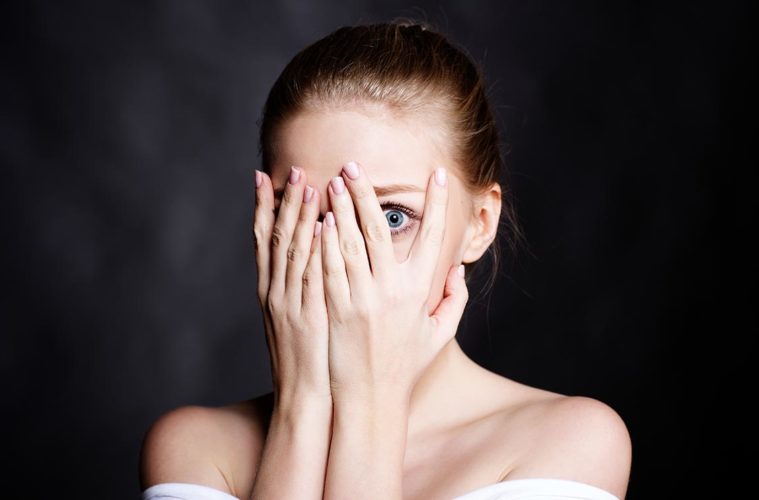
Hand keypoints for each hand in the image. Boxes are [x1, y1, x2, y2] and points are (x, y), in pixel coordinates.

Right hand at [253, 166, 329, 406]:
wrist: (302, 398)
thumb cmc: (305, 361)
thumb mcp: (292, 322)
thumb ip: (296, 290)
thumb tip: (307, 263)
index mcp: (269, 292)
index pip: (263, 241)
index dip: (262, 208)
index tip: (263, 178)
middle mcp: (274, 292)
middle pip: (277, 238)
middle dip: (284, 202)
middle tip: (293, 169)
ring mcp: (289, 303)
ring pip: (293, 251)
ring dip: (300, 216)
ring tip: (310, 184)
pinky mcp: (308, 315)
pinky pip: (311, 275)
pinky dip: (315, 248)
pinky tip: (323, 225)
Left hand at [320, 161, 468, 403]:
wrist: (371, 397)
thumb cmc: (407, 365)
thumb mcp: (439, 334)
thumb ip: (454, 301)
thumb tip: (457, 272)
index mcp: (421, 291)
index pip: (433, 236)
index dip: (438, 204)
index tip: (438, 174)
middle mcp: (392, 289)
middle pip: (380, 229)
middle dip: (367, 193)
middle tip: (355, 165)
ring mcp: (362, 297)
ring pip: (350, 242)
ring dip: (341, 208)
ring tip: (332, 181)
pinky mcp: (335, 307)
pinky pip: (328, 266)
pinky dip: (324, 240)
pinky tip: (319, 219)